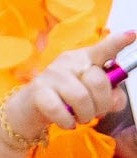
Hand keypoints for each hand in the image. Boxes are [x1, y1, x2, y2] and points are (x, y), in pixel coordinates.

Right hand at [3, 31, 136, 136]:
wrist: (30, 108)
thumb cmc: (66, 99)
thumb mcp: (94, 97)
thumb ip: (112, 98)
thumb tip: (114, 99)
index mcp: (85, 59)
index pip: (103, 49)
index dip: (117, 43)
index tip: (132, 35)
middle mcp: (68, 62)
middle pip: (98, 81)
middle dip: (102, 104)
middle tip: (95, 112)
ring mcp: (52, 75)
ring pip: (80, 97)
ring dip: (85, 115)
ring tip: (80, 118)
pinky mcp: (38, 90)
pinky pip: (59, 109)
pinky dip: (67, 121)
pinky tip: (67, 122)